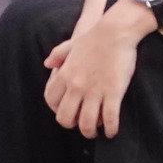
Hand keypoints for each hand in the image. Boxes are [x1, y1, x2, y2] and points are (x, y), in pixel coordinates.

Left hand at [42, 0, 148, 136]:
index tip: (67, 110)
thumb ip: (57, 55)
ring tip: (96, 130)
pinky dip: (110, 130)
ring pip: (86, 124)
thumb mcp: (71, 44)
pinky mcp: (113, 93)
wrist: (116, 31)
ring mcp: (94, 91)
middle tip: (81, 123)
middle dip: (72, 125)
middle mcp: (76, 86)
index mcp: (65, 75)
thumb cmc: (95, 36)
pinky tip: (112, 131)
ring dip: (90, 132)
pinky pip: (109, 119)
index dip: (57, 109)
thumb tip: (47, 64)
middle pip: (65, 118)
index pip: (51, 101)